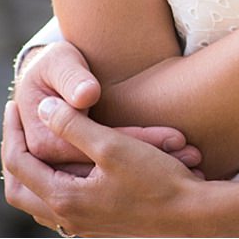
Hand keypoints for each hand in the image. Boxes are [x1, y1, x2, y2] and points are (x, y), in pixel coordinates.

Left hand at [4, 97, 203, 236]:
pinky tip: (66, 170)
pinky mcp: (96, 229)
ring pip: (36, 204)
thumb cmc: (157, 180)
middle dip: (12, 157)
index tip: (13, 105)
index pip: (18, 163)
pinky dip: (50, 187)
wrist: (192, 216)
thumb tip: (42, 109)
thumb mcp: (113, 145)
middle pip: (17, 190)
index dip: (12, 131)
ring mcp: (81, 228)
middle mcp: (66, 219)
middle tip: (15, 128)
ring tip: (33, 146)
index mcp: (63, 198)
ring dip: (29, 175)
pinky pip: (57, 210)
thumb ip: (73, 126)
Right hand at [15, 41, 200, 173]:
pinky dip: (145, 165)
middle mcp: (55, 165)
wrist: (46, 73)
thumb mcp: (60, 64)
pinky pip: (116, 172)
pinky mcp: (84, 167)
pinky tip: (177, 155)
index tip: (176, 137)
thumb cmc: (54, 65)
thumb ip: (72, 80)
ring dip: (154, 165)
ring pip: (115, 174)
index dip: (138, 141)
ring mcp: (69, 171)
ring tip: (193, 154)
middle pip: (110, 167)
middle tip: (193, 152)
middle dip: (152, 158)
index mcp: (45, 143)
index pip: (100, 149)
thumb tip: (87, 95)